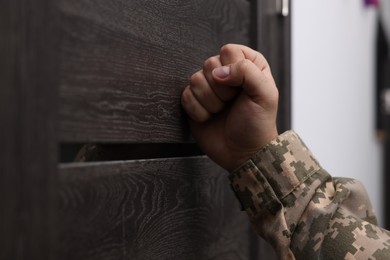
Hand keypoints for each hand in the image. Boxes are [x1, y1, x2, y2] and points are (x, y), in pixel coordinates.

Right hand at [181, 44, 278, 171]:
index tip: (241, 88)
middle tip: (231, 103)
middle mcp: (227, 72)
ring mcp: (209, 87)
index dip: (232, 69)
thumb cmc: (257, 124)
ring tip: (221, 111)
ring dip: (210, 102)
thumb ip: (247, 72)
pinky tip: (210, 117)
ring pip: (195, 80)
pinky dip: (198, 111)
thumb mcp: (265, 95)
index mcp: (247, 65)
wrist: (242, 152)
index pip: (229, 51)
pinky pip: (186, 96)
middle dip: (221, 89)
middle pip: (209, 64)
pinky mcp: (194, 101)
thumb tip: (218, 72)